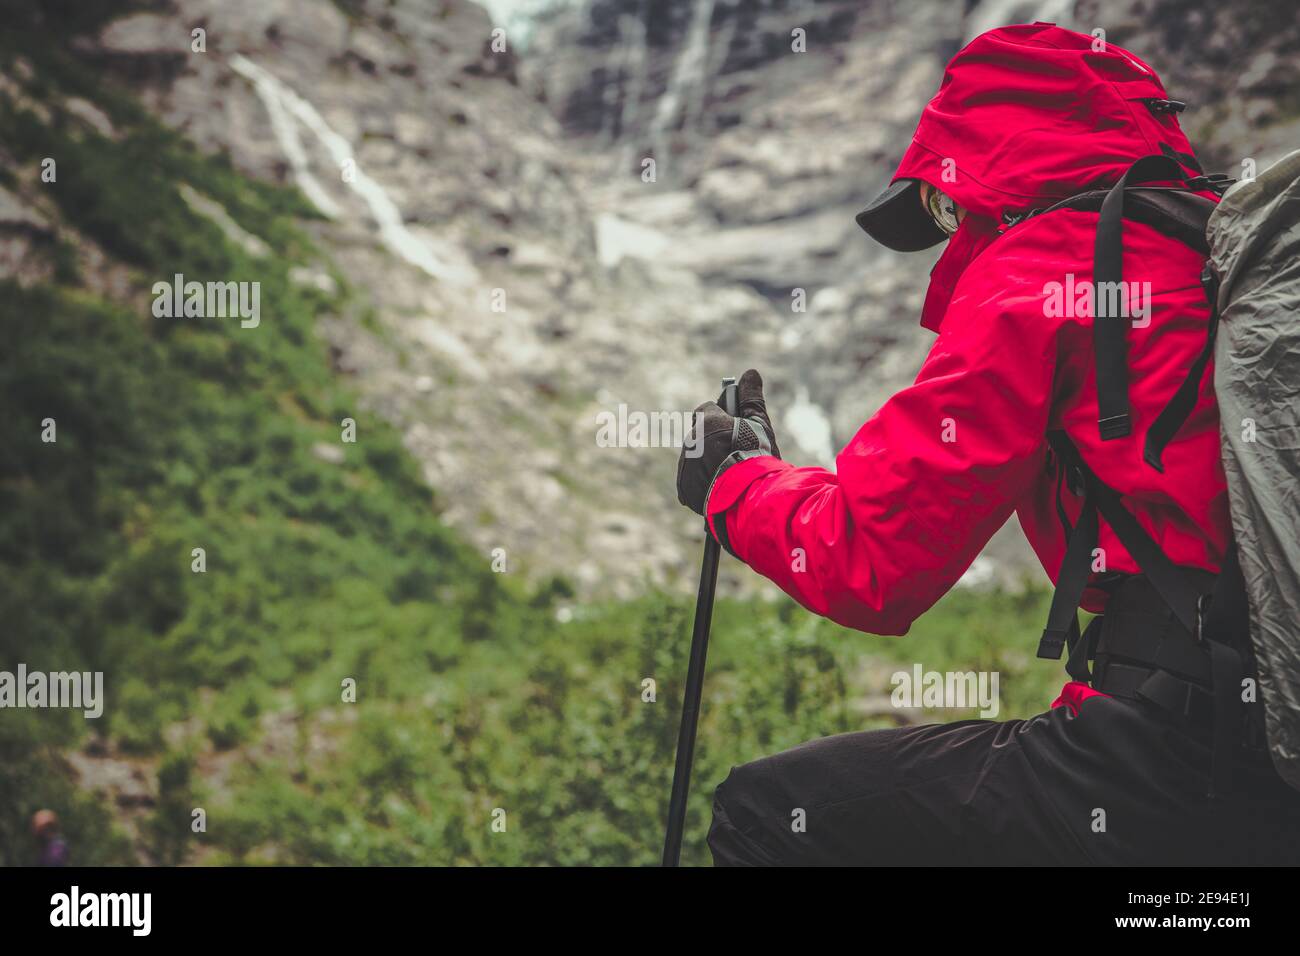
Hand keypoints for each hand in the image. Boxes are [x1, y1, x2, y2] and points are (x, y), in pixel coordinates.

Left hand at [676, 369, 780, 515]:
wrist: (749, 495)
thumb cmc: (757, 455)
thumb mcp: (759, 423)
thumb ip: (751, 398)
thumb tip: (750, 373)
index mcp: (707, 421)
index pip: (707, 410)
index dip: (722, 417)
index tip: (733, 427)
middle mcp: (691, 440)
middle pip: (700, 435)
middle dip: (714, 441)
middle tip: (735, 454)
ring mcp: (685, 465)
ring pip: (694, 458)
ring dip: (707, 463)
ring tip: (730, 474)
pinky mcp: (684, 487)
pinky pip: (691, 481)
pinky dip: (702, 483)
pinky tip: (720, 487)